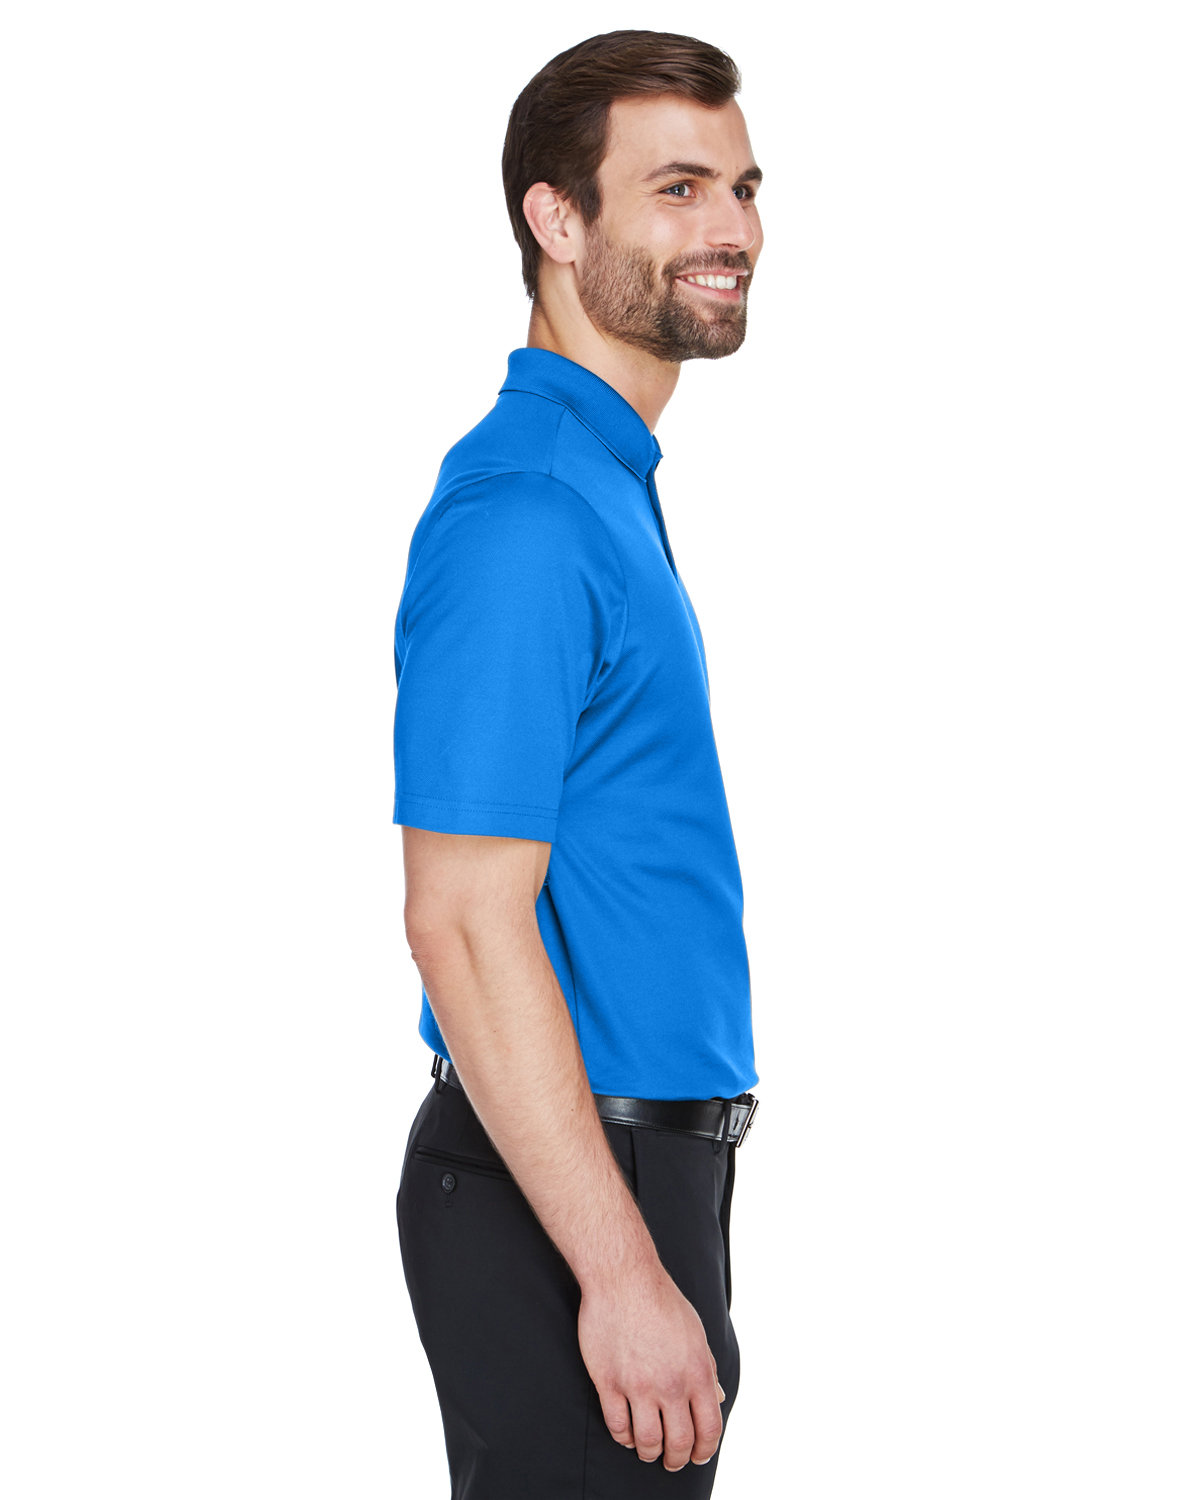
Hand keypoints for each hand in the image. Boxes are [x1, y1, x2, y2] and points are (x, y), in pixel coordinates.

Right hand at [577, 1264, 725, 1470]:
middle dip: (677, 1458)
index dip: (705, 1450)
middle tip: (672, 1461)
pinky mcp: (608, 1382)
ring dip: (650, 1453)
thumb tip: (715, 1398)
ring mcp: (638, 1386)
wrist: (623, 1278)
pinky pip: (617, 1425)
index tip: (699, 1456)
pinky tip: (627, 1434)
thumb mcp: (695, 1332)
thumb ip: (706, 1367)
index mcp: (697, 1372)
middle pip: (679, 1442)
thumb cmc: (661, 1300)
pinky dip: (624, 1437)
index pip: (709, 1429)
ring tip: (648, 1451)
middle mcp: (670, 1384)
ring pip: (647, 1442)